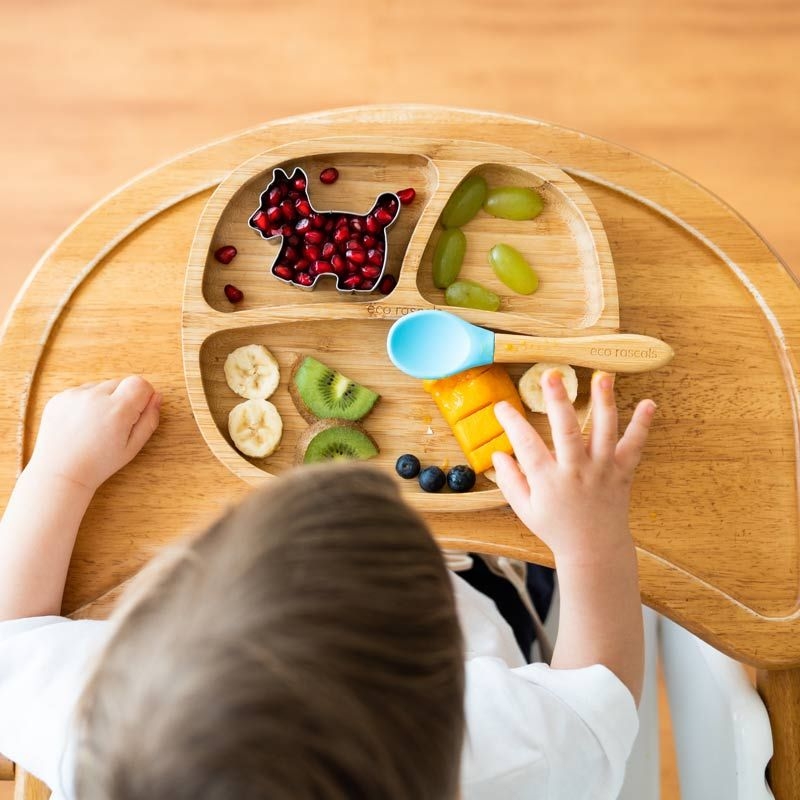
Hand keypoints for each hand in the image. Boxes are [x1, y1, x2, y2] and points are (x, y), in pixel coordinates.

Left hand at [28, 376, 161, 491]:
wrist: (60, 472)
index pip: (140, 383)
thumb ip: (149, 420)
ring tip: (96, 425)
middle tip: (115, 423)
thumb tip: (156, 397)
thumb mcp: (132, 447)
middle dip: (124, 398)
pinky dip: (86, 403)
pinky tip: (81, 424)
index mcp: (117, 410)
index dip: (144, 395)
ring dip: (104, 399)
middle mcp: (95, 398)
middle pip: (121, 383)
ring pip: (101, 386)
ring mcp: (74, 396)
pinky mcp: (59, 398)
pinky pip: (82, 391)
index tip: (138, 409)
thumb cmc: (98, 464)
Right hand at [492, 370, 654, 563]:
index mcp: (548, 480)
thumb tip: (497, 454)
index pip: (525, 444)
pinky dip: (642, 425)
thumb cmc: (557, 529)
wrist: (594, 550)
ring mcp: (601, 470)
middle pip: (565, 430)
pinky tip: (648, 404)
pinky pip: (634, 446)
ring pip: (603, 431)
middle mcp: (575, 471)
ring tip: (602, 376)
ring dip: (603, 401)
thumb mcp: (525, 509)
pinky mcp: (621, 472)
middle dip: (557, 400)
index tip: (502, 406)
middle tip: (552, 375)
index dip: (511, 422)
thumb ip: (510, 481)